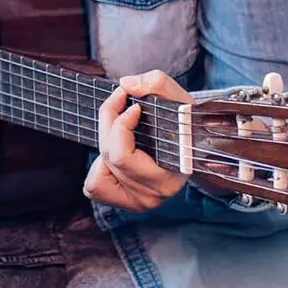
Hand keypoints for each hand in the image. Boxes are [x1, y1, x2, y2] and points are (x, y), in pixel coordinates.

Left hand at [84, 70, 190, 212]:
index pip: (124, 156)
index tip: (132, 106)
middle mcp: (155, 193)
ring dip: (105, 148)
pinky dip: (98, 170)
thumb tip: (126, 84)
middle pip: (109, 158)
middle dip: (109, 126)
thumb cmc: (185, 124)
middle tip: (119, 105)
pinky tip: (117, 156)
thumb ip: (156, 84)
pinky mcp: (126, 204)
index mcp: (172, 173)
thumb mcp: (178, 98)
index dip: (120, 125)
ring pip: (98, 175)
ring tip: (124, 136)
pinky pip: (94, 188)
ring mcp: (140, 202)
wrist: (193, 149)